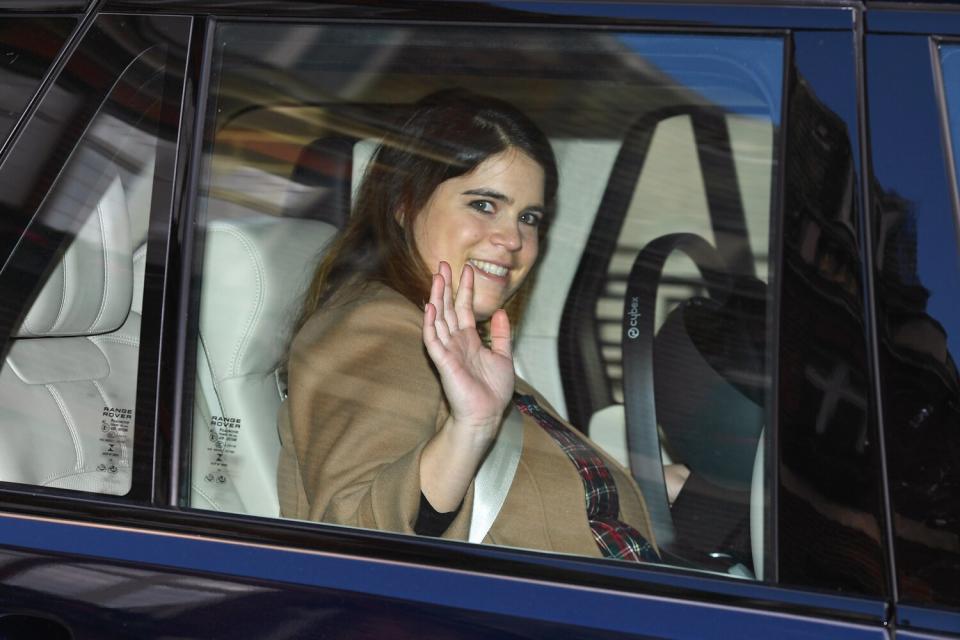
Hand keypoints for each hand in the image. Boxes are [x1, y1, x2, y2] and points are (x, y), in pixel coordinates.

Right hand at [422, 261, 513, 444]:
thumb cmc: (493, 391)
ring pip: (438, 319)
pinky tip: (430, 306)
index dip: (465, 289)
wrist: (486, 415)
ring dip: (437, 298)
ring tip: (437, 278)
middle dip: (446, 286)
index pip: (464, 308)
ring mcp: (448, 350)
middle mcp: (456, 342)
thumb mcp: (503, 356)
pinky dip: (430, 323)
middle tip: (443, 264)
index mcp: (470, 340)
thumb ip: (502, 334)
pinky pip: (433, 339)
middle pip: (447, 308)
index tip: (467, 269)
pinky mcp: (443, 362)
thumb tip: (503, 312)